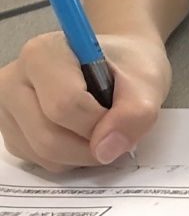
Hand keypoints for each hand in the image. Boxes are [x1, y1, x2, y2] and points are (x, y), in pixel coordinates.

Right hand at [0, 30, 171, 169]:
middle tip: (116, 129)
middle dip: (93, 144)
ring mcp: (7, 109)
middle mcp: (13, 80)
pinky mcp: (10, 134)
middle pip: (49, 137)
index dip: (101, 122)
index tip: (122, 115)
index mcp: (42, 54)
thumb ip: (135, 113)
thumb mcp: (147, 82)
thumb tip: (107, 149)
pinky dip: (71, 158)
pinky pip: (41, 162)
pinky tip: (83, 134)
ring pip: (44, 155)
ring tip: (102, 128)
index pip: (64, 105)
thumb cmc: (128, 68)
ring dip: (83, 154)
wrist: (119, 68)